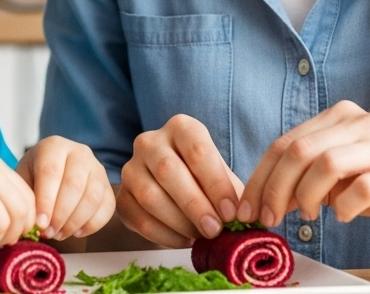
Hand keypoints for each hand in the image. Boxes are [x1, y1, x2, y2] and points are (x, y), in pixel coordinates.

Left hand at [16, 136, 115, 239]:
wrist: (53, 170)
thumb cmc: (34, 177)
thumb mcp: (23, 180)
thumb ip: (28, 199)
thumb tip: (36, 226)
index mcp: (54, 146)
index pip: (51, 172)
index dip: (46, 201)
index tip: (40, 224)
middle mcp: (79, 152)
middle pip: (74, 185)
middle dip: (60, 215)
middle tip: (49, 233)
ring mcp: (97, 168)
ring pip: (92, 197)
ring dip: (75, 222)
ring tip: (60, 234)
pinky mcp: (108, 185)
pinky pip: (107, 207)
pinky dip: (93, 225)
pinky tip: (76, 232)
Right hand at [117, 114, 243, 247]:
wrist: (172, 186)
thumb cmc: (203, 179)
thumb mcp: (220, 176)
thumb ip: (232, 193)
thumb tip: (249, 217)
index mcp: (181, 127)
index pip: (197, 151)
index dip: (215, 184)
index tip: (230, 212)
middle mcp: (150, 142)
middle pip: (169, 171)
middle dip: (195, 205)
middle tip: (215, 229)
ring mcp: (131, 168)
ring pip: (150, 196)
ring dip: (179, 221)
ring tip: (201, 236)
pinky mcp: (121, 196)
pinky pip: (139, 218)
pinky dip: (164, 235)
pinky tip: (184, 240)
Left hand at [236, 101, 369, 238]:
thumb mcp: (338, 175)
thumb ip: (303, 176)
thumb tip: (261, 200)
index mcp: (340, 117)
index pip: (286, 142)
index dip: (260, 177)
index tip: (247, 209)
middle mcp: (362, 123)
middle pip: (300, 150)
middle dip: (276, 189)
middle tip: (270, 218)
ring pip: (328, 164)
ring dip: (307, 196)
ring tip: (309, 215)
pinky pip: (363, 188)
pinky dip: (344, 206)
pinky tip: (342, 216)